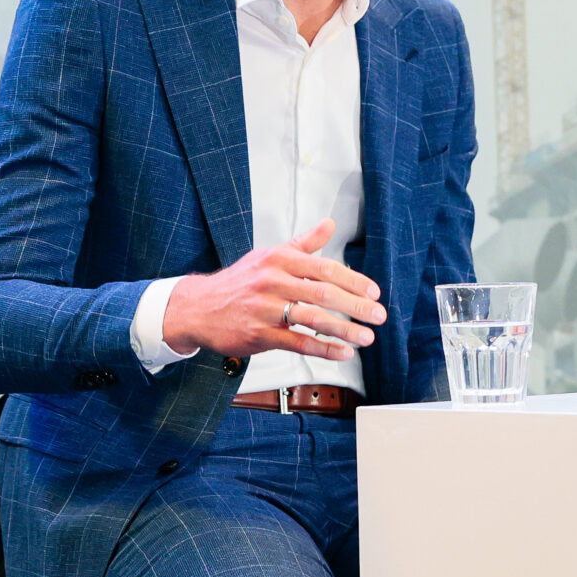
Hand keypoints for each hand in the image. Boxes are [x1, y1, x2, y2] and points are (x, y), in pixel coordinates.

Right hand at [161, 219, 385, 361]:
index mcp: (279, 260)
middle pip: (323, 293)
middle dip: (356, 306)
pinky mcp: (259, 334)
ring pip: (313, 319)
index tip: (373, 292)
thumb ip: (303, 243)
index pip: (325, 268)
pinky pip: (297, 342)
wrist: (198, 307)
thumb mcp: (269, 255)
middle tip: (378, 315)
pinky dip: (323, 348)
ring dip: (345, 330)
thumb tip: (329, 224)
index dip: (353, 280)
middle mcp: (273, 281)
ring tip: (366, 338)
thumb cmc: (239, 282)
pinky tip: (342, 352)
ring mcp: (265, 309)